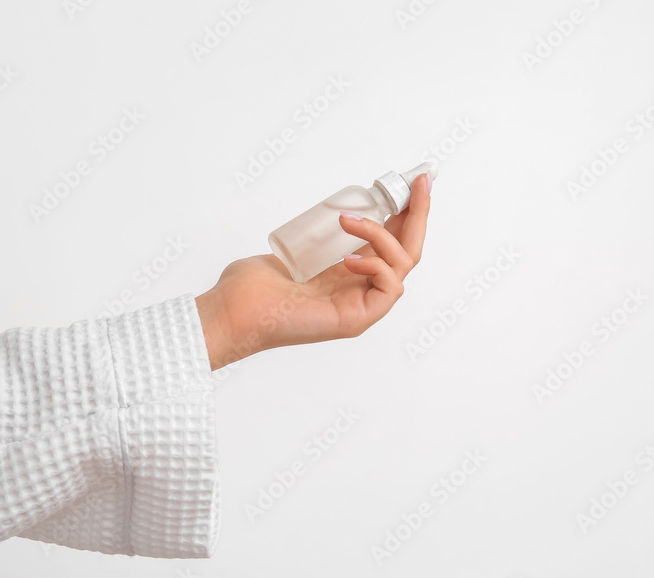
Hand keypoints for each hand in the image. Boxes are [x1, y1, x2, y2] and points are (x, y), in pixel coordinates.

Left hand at [195, 172, 431, 369]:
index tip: (413, 182)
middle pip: (408, 252)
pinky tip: (349, 257)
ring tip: (348, 220)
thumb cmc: (252, 287)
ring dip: (381, 234)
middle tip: (420, 183)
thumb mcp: (296, 248)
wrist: (233, 312)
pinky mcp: (357, 319)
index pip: (390, 243)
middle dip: (418, 214)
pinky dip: (377, 265)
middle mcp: (360, 291)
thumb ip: (320, 236)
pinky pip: (390, 287)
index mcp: (349, 276)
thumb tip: (338, 209)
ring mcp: (362, 306)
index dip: (406, 213)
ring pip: (402, 265)